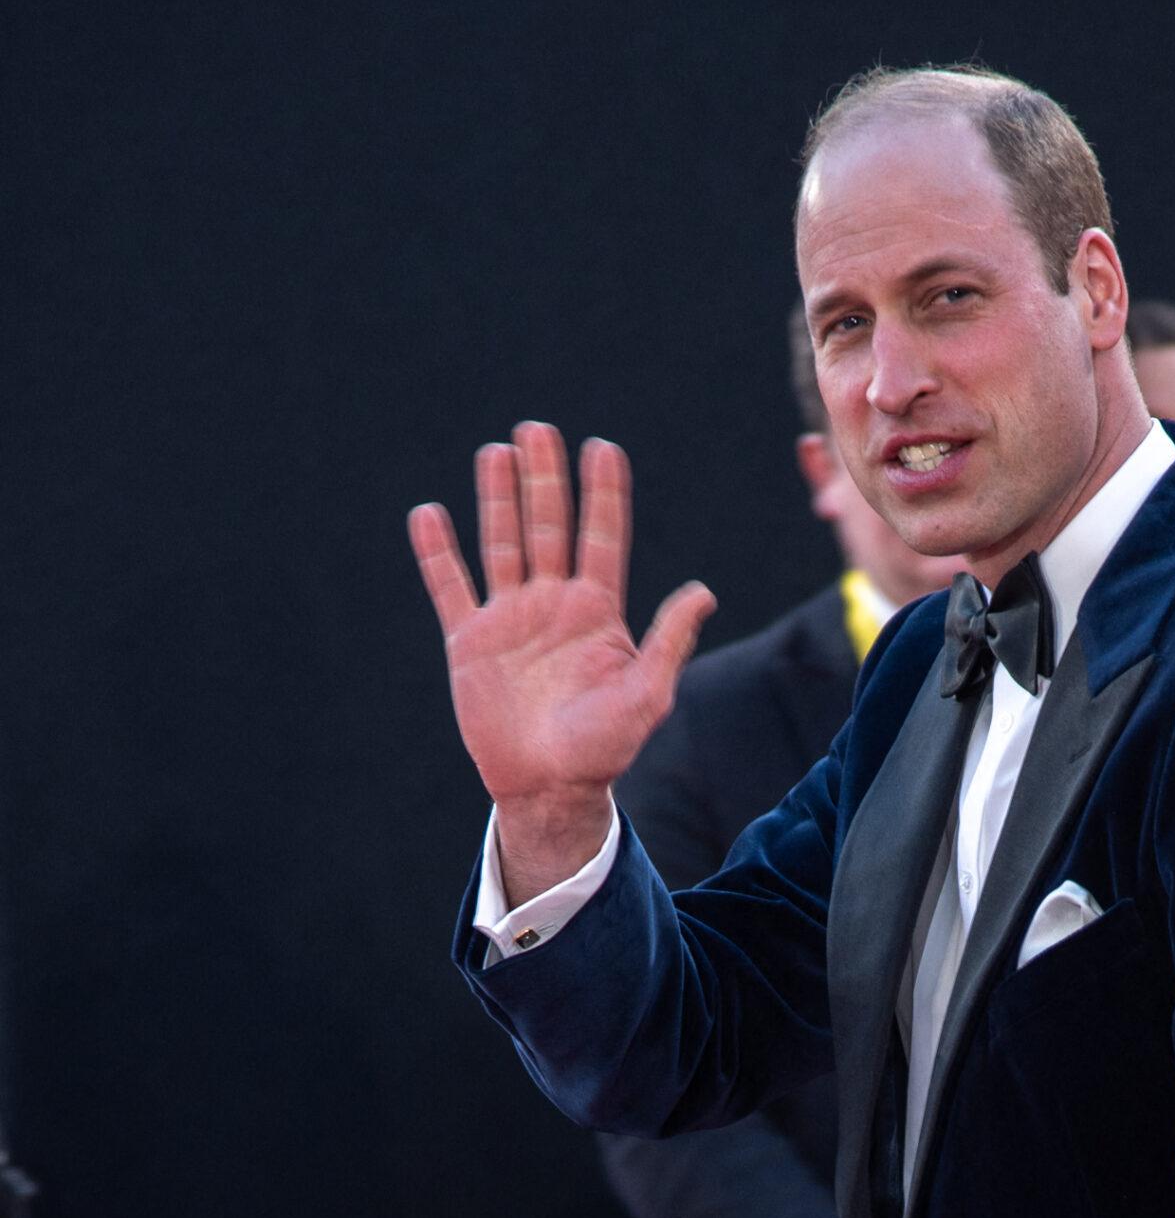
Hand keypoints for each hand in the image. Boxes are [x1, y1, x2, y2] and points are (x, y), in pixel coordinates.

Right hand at [409, 426, 714, 898]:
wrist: (549, 788)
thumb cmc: (604, 747)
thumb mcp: (647, 696)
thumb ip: (669, 641)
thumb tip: (702, 590)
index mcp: (597, 611)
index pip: (602, 537)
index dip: (602, 494)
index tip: (602, 447)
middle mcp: (553, 604)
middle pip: (548, 527)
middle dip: (544, 479)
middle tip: (538, 429)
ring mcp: (510, 619)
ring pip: (503, 544)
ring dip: (498, 498)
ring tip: (497, 452)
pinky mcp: (470, 642)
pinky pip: (451, 587)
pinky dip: (438, 553)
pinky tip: (429, 513)